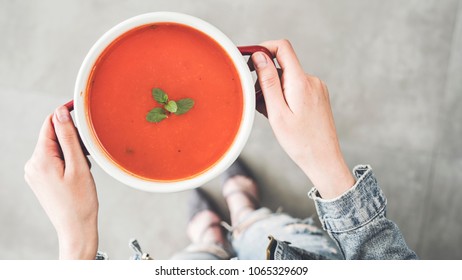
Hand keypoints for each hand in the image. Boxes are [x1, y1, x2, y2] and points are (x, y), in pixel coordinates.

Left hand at [24, 106, 97, 258]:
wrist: (75, 228)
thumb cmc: (80, 201)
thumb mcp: (78, 166)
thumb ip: (68, 137)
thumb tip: (60, 112)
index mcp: (40, 159)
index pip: (50, 124)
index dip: (65, 114)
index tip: (80, 107)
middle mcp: (32, 164)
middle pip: (52, 136)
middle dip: (72, 138)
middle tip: (88, 152)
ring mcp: (34, 173)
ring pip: (54, 148)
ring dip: (71, 150)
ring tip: (84, 167)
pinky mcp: (40, 179)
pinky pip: (53, 160)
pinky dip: (67, 160)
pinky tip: (77, 173)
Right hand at [252, 40, 354, 198]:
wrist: (324, 160)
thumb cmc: (299, 142)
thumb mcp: (277, 112)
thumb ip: (268, 81)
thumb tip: (260, 56)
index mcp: (301, 82)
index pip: (282, 47)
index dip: (263, 48)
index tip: (249, 62)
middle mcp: (312, 80)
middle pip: (282, 66)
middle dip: (265, 80)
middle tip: (257, 103)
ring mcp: (317, 88)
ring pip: (287, 79)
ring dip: (273, 91)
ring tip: (271, 115)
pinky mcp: (318, 96)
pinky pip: (295, 88)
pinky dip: (283, 97)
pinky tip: (281, 116)